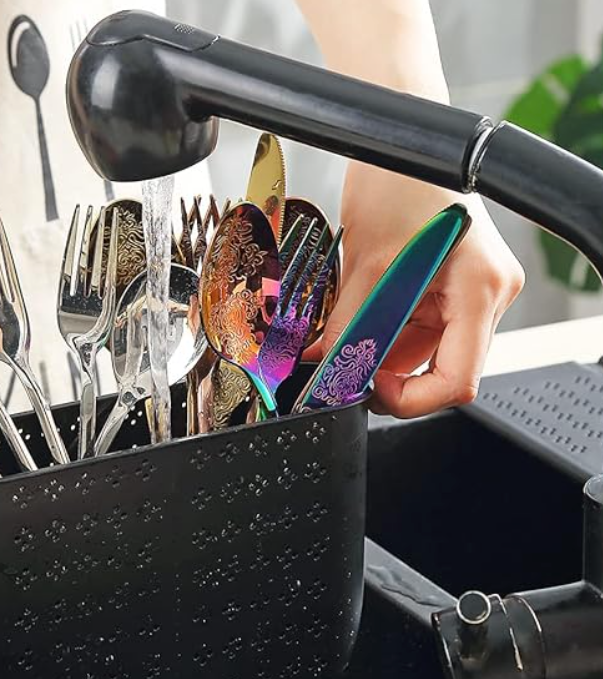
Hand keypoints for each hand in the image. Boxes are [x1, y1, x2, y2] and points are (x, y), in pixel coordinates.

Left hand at [311, 163, 524, 417]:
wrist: (400, 140)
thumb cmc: (400, 179)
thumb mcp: (368, 263)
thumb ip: (349, 325)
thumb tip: (330, 368)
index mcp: (481, 289)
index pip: (457, 380)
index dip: (410, 398)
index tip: (370, 388)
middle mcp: (488, 293)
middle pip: (442, 368)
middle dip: (390, 374)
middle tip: (345, 370)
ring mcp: (472, 290)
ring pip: (425, 351)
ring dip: (381, 354)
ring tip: (343, 342)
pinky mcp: (450, 285)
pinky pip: (417, 328)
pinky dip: (384, 333)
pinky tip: (355, 326)